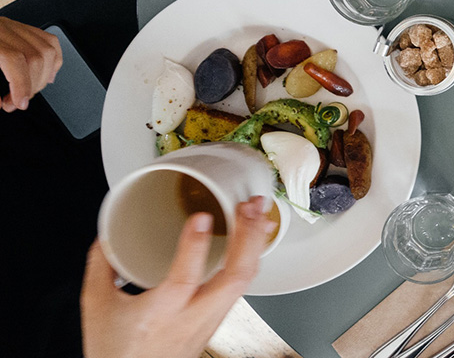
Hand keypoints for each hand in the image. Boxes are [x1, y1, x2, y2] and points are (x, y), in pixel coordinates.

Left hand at [0, 17, 61, 111]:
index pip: (14, 59)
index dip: (21, 84)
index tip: (19, 103)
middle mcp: (1, 28)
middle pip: (35, 56)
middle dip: (32, 86)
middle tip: (17, 102)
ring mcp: (12, 26)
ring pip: (47, 50)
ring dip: (43, 77)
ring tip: (28, 91)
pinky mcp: (20, 28)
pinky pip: (49, 42)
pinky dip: (52, 61)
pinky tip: (44, 75)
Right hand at [81, 197, 274, 357]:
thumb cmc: (116, 350)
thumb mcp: (97, 306)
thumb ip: (102, 265)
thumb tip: (108, 234)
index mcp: (161, 314)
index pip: (184, 279)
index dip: (194, 246)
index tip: (201, 217)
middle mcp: (193, 318)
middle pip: (234, 278)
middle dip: (248, 238)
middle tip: (250, 207)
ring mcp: (211, 321)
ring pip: (244, 282)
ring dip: (254, 244)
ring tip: (259, 214)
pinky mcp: (217, 321)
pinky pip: (242, 288)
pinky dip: (250, 259)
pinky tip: (255, 241)